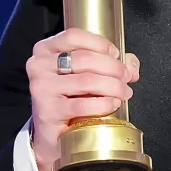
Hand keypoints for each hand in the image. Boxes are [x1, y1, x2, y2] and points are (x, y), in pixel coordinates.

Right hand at [25, 28, 139, 170]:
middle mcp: (39, 66)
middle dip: (114, 68)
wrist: (52, 134)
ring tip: (123, 93)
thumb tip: (131, 66)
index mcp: (46, 50)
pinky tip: (113, 104)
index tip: (116, 55)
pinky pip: (83, 104)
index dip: (101, 44)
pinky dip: (104, 104)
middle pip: (85, 58)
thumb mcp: (85, 74)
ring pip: (87, 80)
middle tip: (126, 78)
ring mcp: (42, 88)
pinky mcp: (48, 111)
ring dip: (113, 86)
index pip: (74, 36)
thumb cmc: (69, 99)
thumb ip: (110, 63)